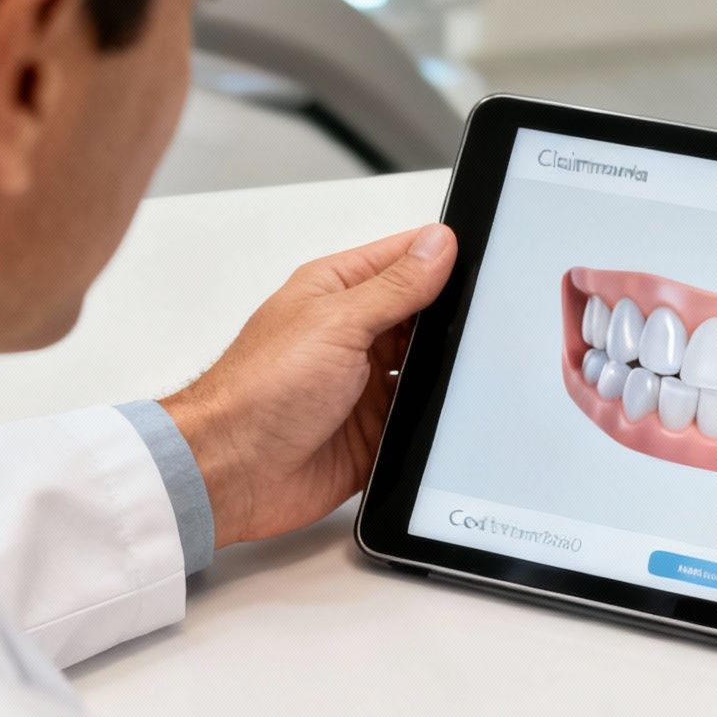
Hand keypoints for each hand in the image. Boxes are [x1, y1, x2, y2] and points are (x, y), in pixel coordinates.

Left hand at [160, 222, 455, 548]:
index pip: (404, 259)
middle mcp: (351, 335)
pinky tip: (445, 414)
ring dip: (441, 372)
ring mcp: (363, 384)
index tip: (484, 260)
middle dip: (450, 320)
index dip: (442, 256)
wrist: (232, 471)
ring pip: (426, 369)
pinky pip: (418, 419)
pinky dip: (432, 418)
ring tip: (464, 371)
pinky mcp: (373, 431)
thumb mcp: (337, 322)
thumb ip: (395, 286)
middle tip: (483, 323)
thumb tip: (438, 245)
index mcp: (337, 292)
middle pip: (423, 316)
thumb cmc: (257, 391)